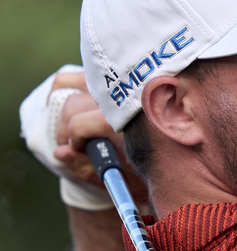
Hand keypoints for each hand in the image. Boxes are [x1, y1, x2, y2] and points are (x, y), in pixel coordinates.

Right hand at [20, 67, 148, 209]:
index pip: (79, 124)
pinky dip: (62, 86)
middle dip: (65, 128)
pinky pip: (74, 76)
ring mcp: (113, 83)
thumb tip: (60, 152)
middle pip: (72, 106)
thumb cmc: (143, 166)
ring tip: (69, 130)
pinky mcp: (109, 77)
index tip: (77, 150)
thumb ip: (86, 165)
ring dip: (63, 110)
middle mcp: (118, 97)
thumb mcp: (118, 175)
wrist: (167, 150)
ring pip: (70, 87)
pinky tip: (56, 102)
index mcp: (123, 121)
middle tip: (71, 145)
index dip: (72, 140)